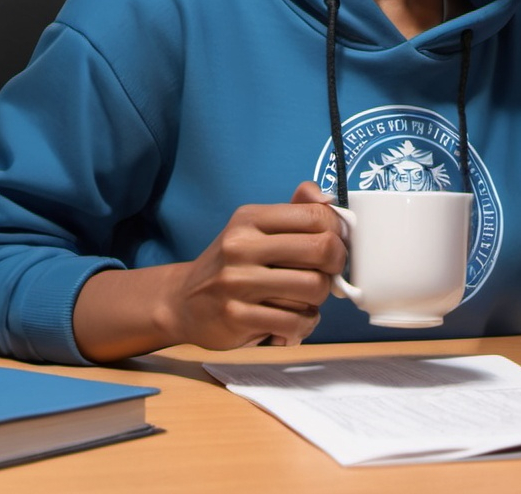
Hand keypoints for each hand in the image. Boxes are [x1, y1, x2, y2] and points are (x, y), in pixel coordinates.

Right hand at [164, 181, 346, 349]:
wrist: (182, 301)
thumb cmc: (232, 262)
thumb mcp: (254, 227)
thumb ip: (293, 210)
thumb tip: (327, 197)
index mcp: (250, 218)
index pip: (315, 215)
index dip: (338, 230)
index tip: (338, 241)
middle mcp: (241, 246)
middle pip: (322, 250)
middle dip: (335, 264)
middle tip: (329, 272)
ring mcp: (237, 283)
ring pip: (314, 288)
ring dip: (319, 299)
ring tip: (305, 299)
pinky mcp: (237, 317)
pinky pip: (295, 322)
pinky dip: (304, 324)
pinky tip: (293, 321)